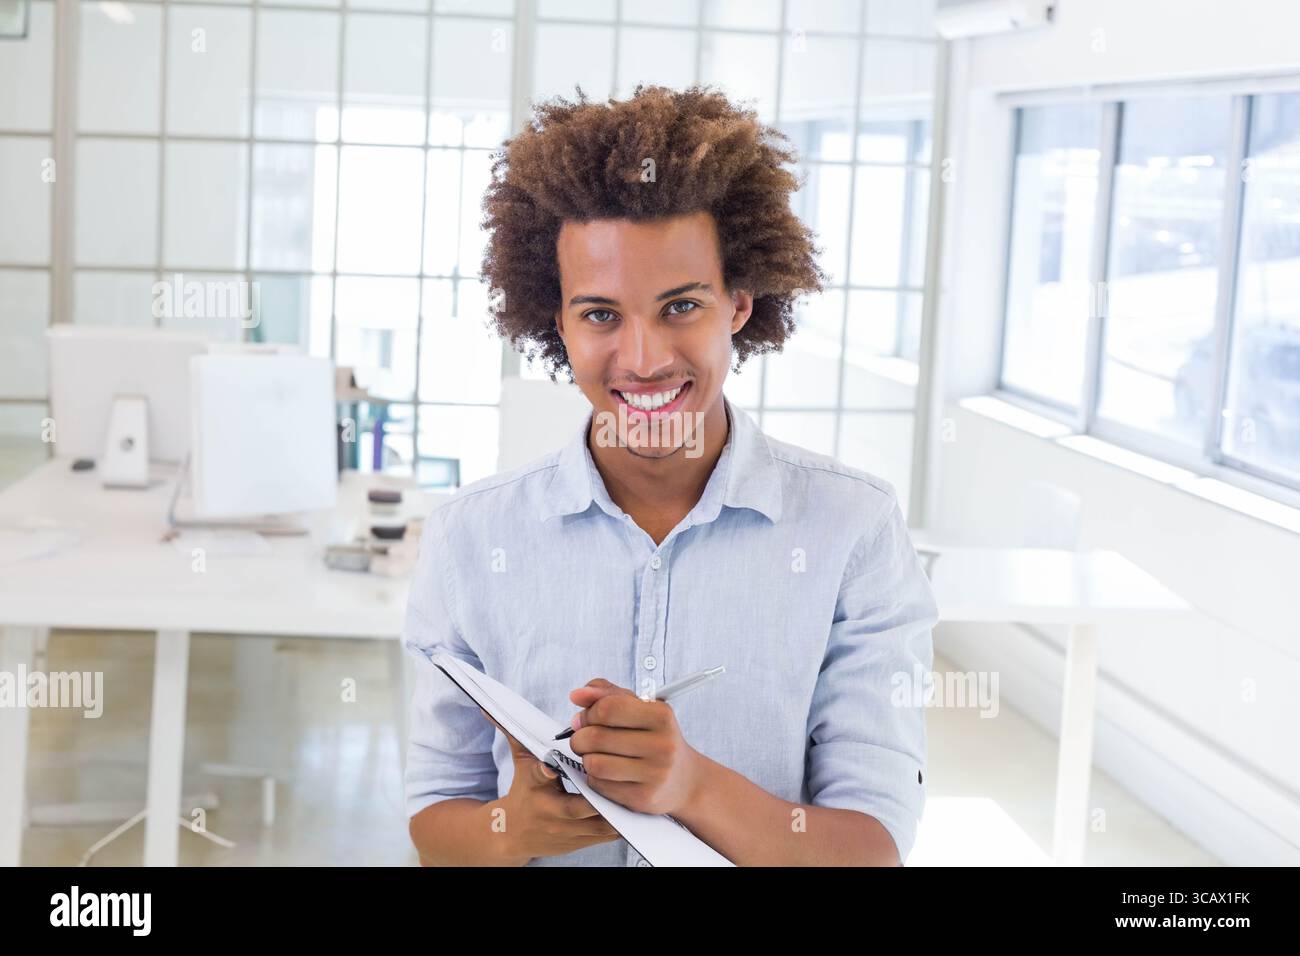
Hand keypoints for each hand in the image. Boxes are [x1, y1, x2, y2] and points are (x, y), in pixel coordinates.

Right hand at [480, 710, 620, 864]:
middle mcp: (547, 813)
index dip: (543, 771)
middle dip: (596, 795)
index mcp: (533, 788)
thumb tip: (489, 706)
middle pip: (574, 807)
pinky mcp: (578, 844)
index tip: (550, 766)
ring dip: (614, 811)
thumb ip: (514, 732)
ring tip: (633, 793)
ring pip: (594, 825)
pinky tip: (632, 809)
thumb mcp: (520, 761)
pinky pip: (603, 837)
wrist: (512, 835)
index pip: (536, 776)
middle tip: (618, 777)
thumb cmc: (523, 790)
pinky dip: (619, 824)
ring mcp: (564, 832)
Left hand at [566, 679, 703, 816]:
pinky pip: (599, 785)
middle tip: (584, 739)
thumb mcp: (639, 708)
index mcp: (661, 715)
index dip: (589, 712)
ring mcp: (654, 774)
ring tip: (595, 755)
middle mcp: (662, 745)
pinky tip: (607, 773)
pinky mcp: (643, 798)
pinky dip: (594, 778)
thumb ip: (607, 694)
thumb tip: (576, 695)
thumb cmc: (654, 738)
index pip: (608, 708)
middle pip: (596, 737)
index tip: (587, 718)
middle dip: (580, 737)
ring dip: (586, 758)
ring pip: (594, 764)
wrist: (685, 780)